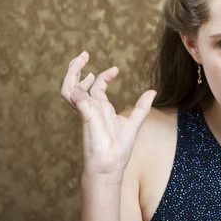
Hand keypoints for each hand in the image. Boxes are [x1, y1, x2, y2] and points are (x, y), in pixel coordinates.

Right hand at [60, 51, 156, 179]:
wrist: (110, 165)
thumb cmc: (119, 149)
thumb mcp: (134, 123)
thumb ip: (141, 107)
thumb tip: (152, 92)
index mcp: (101, 109)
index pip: (97, 87)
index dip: (105, 76)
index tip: (116, 69)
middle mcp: (90, 109)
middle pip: (77, 84)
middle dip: (78, 68)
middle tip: (84, 55)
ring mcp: (85, 112)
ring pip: (68, 88)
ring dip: (71, 73)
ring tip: (79, 59)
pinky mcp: (85, 115)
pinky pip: (73, 98)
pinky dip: (75, 89)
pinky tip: (87, 81)